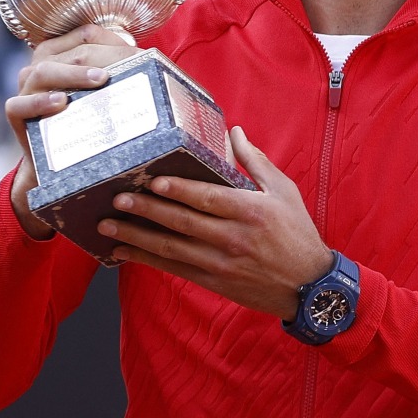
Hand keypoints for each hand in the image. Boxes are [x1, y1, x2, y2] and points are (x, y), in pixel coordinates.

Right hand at [5, 25, 137, 237]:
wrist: (62, 166)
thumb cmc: (91, 122)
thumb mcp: (107, 96)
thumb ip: (123, 75)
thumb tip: (161, 66)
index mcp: (63, 51)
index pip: (86, 33)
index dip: (112, 40)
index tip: (139, 53)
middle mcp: (41, 65)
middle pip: (67, 51)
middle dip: (97, 58)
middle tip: (122, 68)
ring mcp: (25, 88)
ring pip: (43, 71)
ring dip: (72, 74)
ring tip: (99, 81)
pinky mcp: (15, 114)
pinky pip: (19, 104)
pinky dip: (39, 102)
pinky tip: (61, 103)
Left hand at [97, 126, 333, 320]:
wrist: (309, 287)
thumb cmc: (297, 233)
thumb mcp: (284, 191)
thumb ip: (255, 161)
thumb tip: (234, 131)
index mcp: (251, 211)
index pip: (207, 198)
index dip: (178, 190)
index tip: (153, 179)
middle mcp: (233, 238)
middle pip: (182, 222)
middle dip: (147, 210)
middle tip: (118, 198)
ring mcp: (221, 263)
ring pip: (171, 248)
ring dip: (136, 237)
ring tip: (108, 226)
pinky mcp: (214, 281)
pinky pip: (174, 269)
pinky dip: (147, 260)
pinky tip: (124, 252)